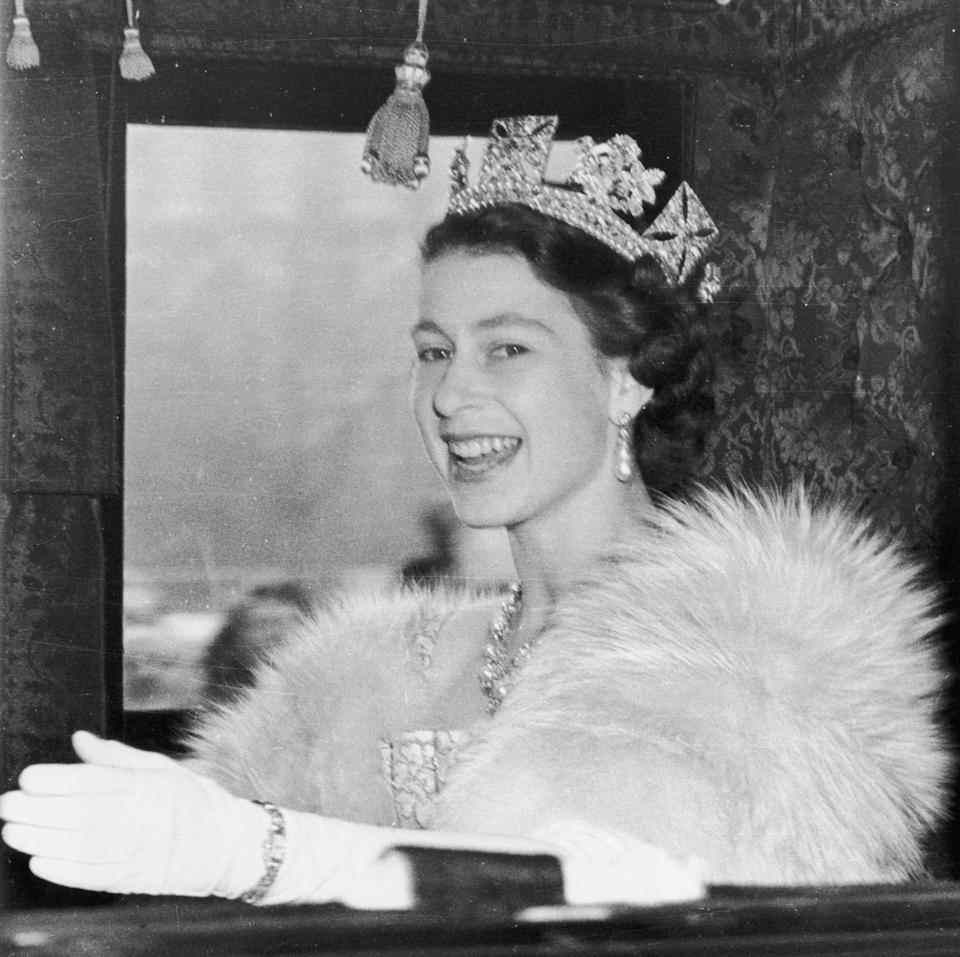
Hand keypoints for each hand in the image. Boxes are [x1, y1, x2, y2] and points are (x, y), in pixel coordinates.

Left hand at [0, 732, 264, 896]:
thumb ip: (116, 756)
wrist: (227, 845)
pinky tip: (38, 861)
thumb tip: (79, 740)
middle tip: (7, 804)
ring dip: (41, 840)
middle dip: (38, 809)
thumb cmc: (192, 800)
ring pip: (80, 846)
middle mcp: (141, 817)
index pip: (94, 781)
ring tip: (12, 831)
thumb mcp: (161, 768)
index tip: (27, 777)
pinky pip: (94, 875)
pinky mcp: (135, 878)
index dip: (57, 780)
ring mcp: (138, 850)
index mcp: (148, 785)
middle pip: (79, 813)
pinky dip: (63, 870)